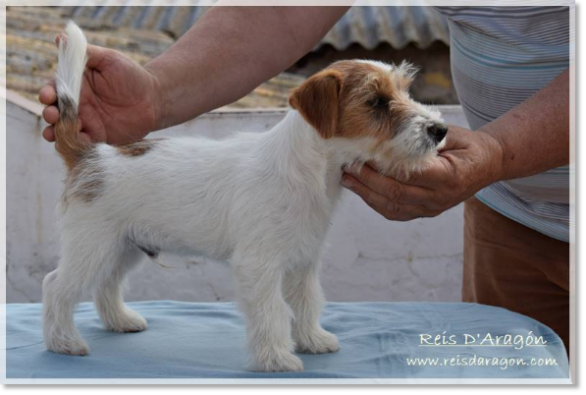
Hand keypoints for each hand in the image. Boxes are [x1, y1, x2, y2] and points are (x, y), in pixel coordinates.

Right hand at [39, 34, 160, 144]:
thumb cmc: (132, 76)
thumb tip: (60, 38)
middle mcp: (78, 105)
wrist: (154, 99)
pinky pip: (81, 144)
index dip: (48, 93)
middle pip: (55, 111)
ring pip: (63, 130)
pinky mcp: (98, 137)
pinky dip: (74, 145)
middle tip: (52, 114)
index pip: (55, 89)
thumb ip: (86, 53)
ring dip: (55, 132)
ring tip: (53, 133)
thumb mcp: (110, 60)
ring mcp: (87, 122)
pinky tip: (74, 144)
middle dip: (49, 114)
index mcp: (76, 86)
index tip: (48, 95)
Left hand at [341, 126, 503, 220]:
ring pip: (393, 207)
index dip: (382, 166)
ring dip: (366, 194)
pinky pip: (396, 213)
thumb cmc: (466, 144)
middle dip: (367, 180)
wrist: (487, 164)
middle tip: (348, 167)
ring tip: (348, 179)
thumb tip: (389, 133)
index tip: (362, 153)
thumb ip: (424, 138)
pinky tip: (362, 190)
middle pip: (396, 193)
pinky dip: (376, 202)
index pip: (409, 173)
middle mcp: (440, 198)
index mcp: (449, 176)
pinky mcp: (426, 212)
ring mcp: (433, 208)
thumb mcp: (450, 134)